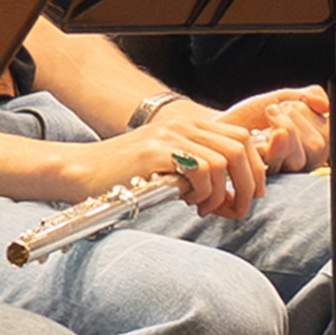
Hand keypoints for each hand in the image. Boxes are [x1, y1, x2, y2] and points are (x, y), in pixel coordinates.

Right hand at [130, 104, 269, 222]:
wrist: (81, 172)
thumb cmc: (121, 176)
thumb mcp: (166, 166)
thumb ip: (195, 171)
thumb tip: (229, 197)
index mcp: (187, 126)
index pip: (241, 136)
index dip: (255, 166)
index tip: (251, 193)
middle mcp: (182, 126)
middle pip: (240, 146)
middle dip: (248, 182)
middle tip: (238, 207)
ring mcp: (169, 137)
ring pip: (224, 161)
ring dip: (223, 192)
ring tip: (206, 208)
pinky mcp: (157, 153)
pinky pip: (201, 170)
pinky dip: (204, 192)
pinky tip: (189, 203)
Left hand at [228, 83, 335, 182]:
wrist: (222, 125)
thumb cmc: (253, 116)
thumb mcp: (284, 98)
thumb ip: (308, 96)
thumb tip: (325, 106)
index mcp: (313, 144)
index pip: (327, 133)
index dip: (308, 115)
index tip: (287, 108)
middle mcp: (302, 162)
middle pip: (315, 145)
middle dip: (292, 120)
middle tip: (272, 115)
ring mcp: (284, 172)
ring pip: (299, 156)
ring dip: (282, 128)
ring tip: (266, 121)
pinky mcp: (263, 178)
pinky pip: (276, 162)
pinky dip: (270, 145)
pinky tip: (259, 136)